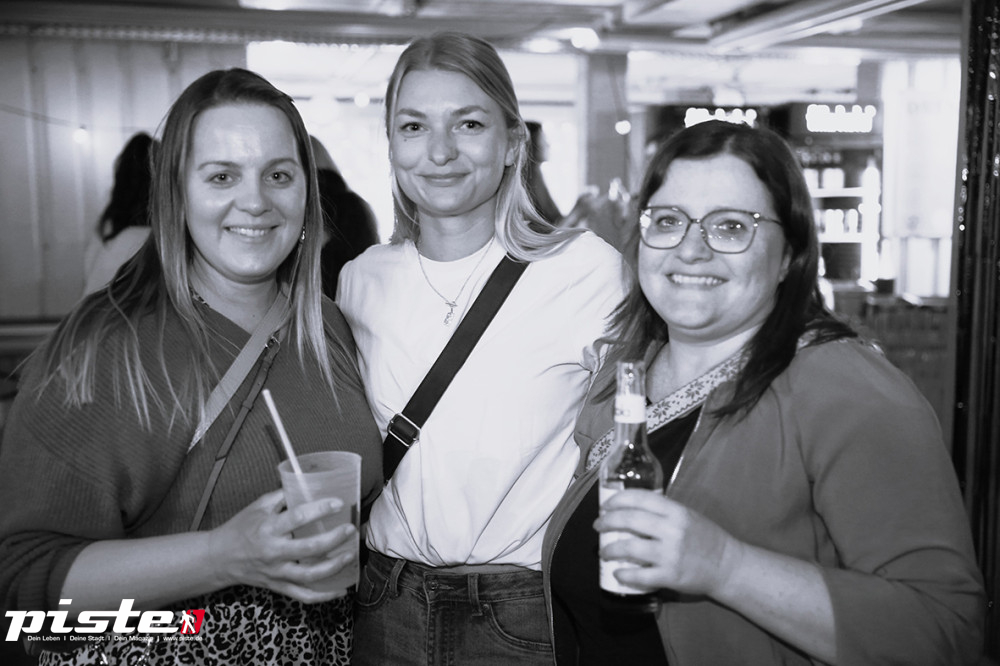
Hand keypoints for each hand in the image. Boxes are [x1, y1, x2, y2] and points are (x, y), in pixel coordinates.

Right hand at [206, 490, 357, 602]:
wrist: (218, 558)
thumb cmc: (240, 528)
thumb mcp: (258, 506)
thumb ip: (282, 496)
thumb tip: (307, 484)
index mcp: (268, 528)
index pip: (298, 517)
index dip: (320, 509)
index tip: (338, 503)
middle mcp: (273, 552)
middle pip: (309, 548)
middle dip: (334, 538)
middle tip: (350, 529)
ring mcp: (277, 572)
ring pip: (309, 575)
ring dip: (333, 566)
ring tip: (350, 555)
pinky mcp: (278, 586)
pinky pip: (304, 595)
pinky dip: (324, 596)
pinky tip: (341, 588)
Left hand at [594, 489, 742, 597]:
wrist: (727, 565)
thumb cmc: (705, 538)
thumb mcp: (687, 515)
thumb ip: (663, 511)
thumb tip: (631, 509)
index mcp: (676, 511)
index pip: (639, 498)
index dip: (617, 500)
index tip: (605, 505)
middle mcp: (672, 530)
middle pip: (629, 520)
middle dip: (607, 522)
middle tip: (598, 526)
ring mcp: (670, 554)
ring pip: (630, 547)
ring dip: (610, 549)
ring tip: (603, 551)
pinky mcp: (670, 576)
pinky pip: (640, 575)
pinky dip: (624, 574)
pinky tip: (618, 573)